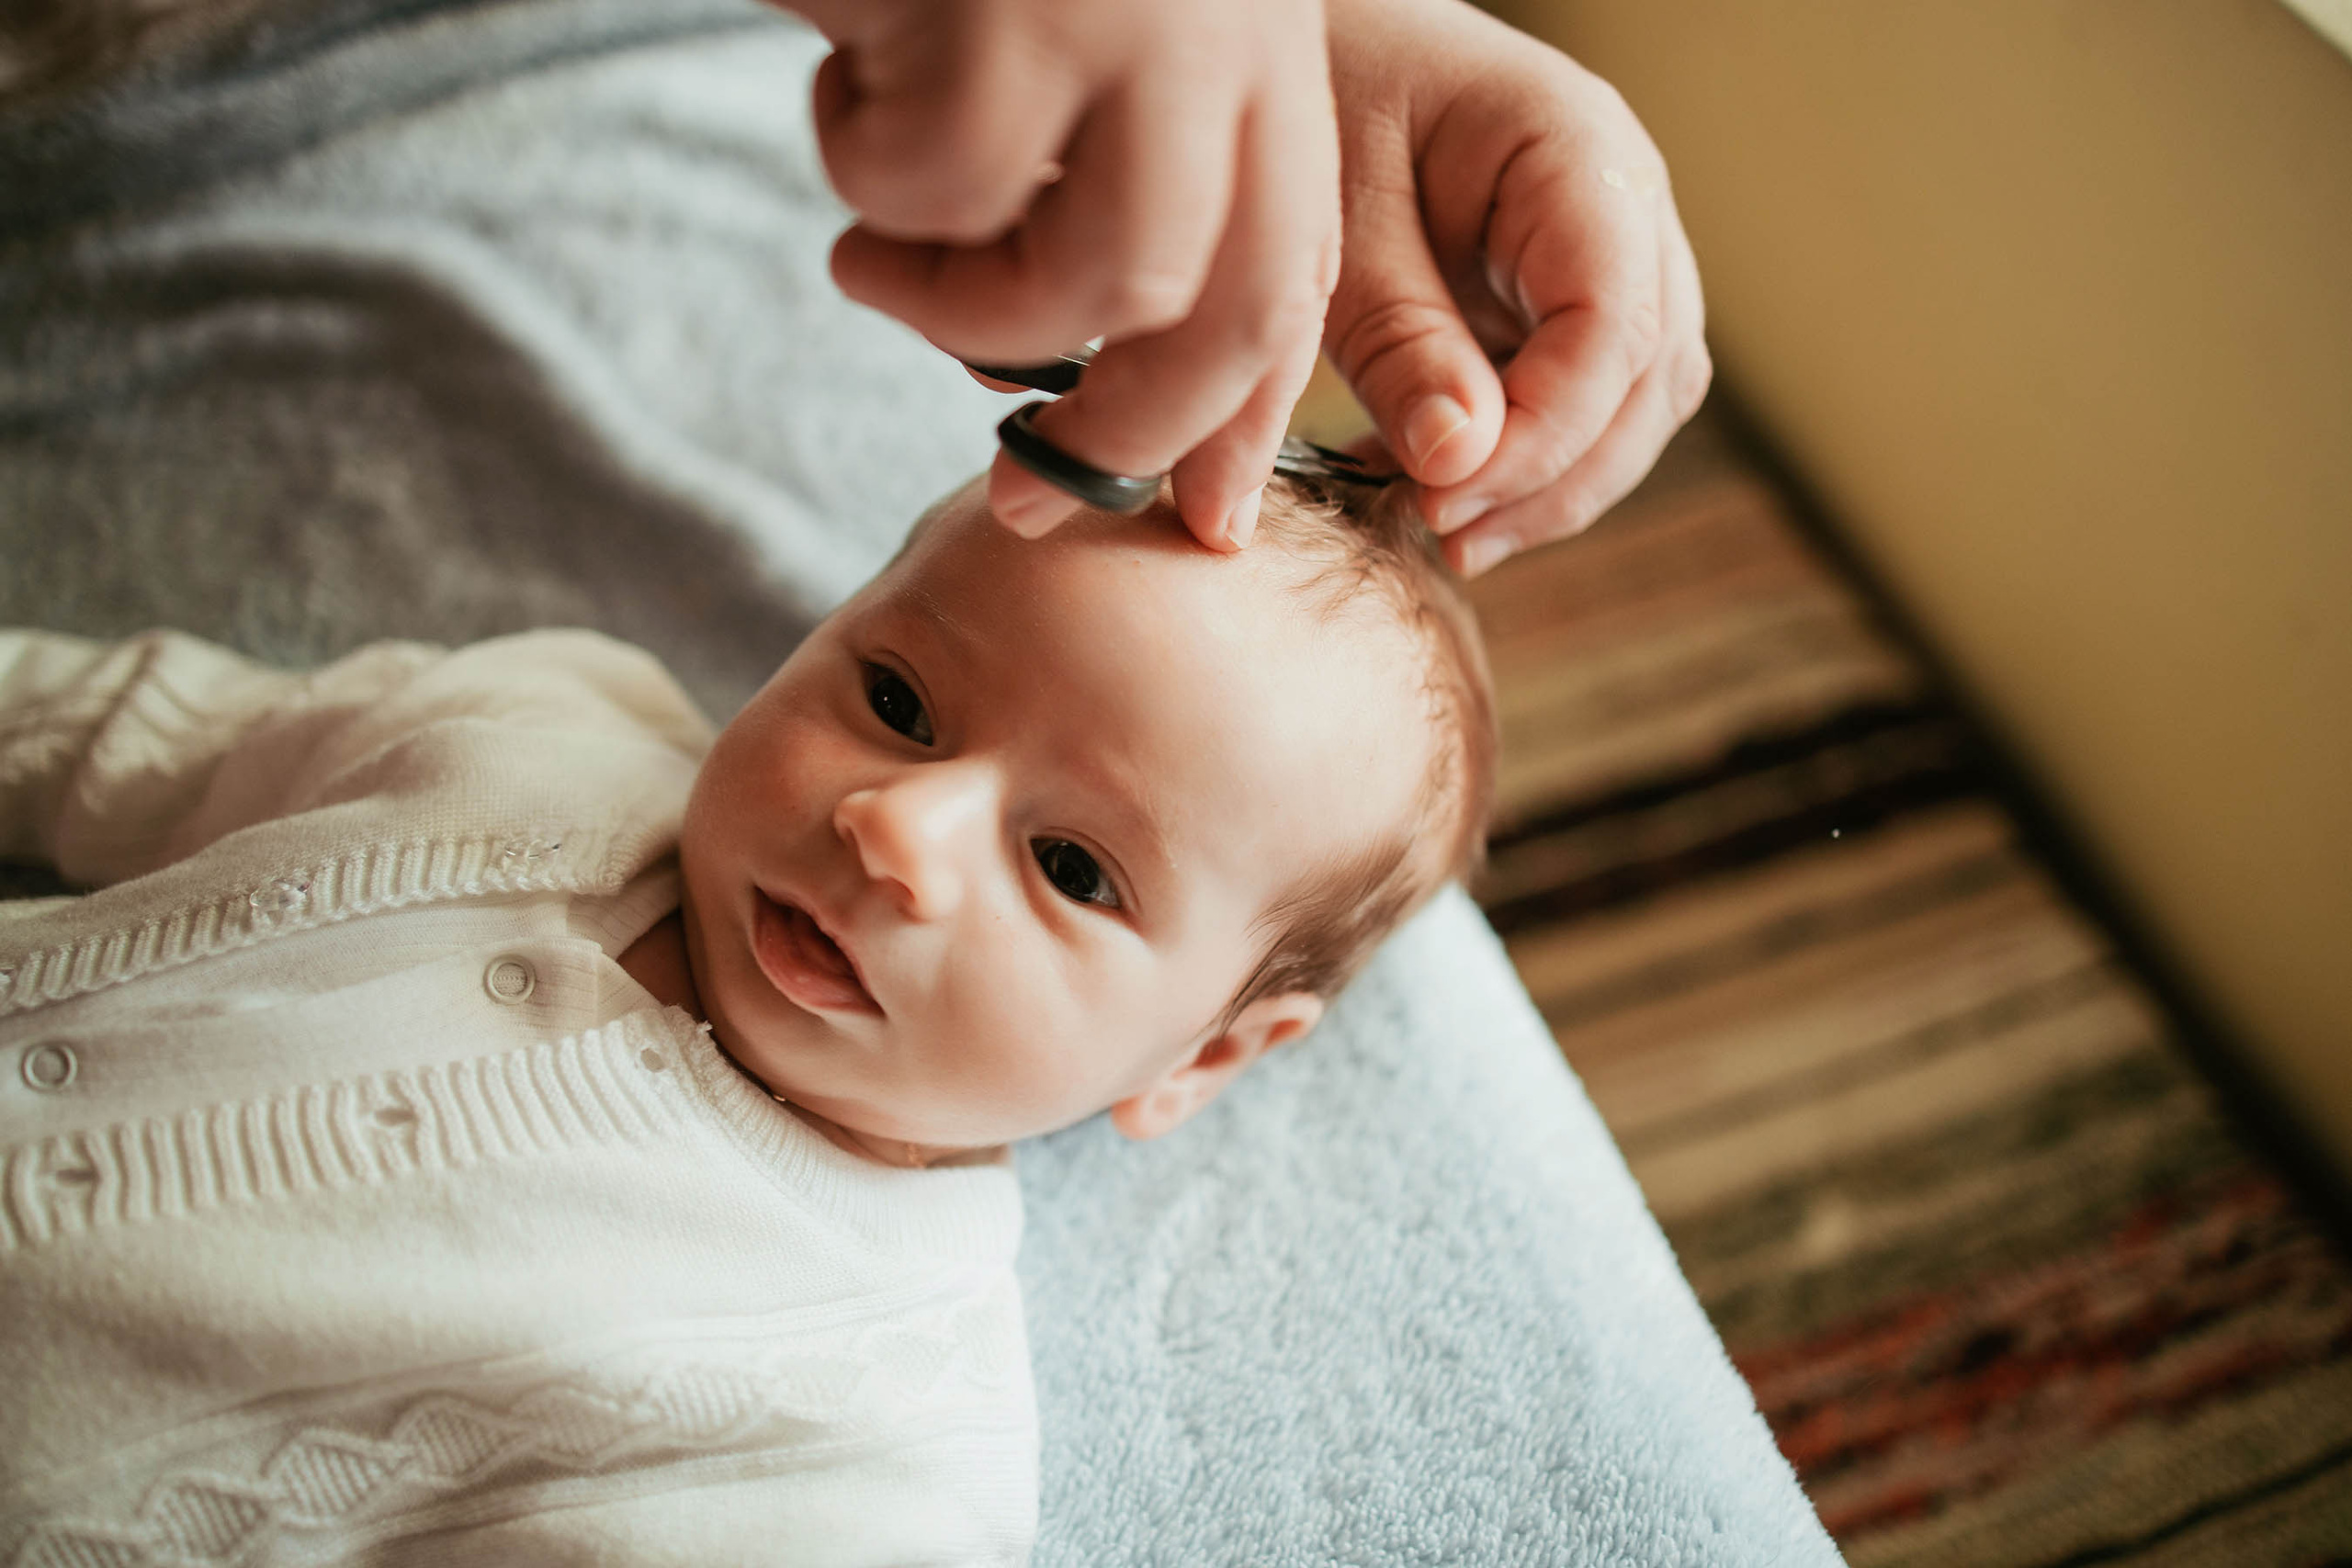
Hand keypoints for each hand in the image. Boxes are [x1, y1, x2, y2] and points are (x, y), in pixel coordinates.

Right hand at [782, 0, 1339, 550]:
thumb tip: (1085, 382)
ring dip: (964, 307)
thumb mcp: (1061, 52)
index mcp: (1257, 48)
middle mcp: (1232, 32)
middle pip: (1226, 309)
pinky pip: (943, 181)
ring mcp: (1142, 17)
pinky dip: (869, 168)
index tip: (1209, 520)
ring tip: (869, 256)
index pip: (1292, 273)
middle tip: (1021, 492)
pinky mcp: (1021, 0)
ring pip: (1096, 274)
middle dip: (1122, 430)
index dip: (1251, 415)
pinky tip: (841, 81)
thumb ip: (1101, 180)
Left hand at [1322, 0, 1709, 573]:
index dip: (1544, 436)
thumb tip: (1459, 466)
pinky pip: (1588, 394)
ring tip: (1446, 530)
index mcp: (1580, 151)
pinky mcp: (1570, 292)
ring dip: (1554, 483)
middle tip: (1444, 534)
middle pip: (1652, 378)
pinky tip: (1438, 488)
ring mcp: (1612, 248)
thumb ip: (1396, 337)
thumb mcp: (1337, 216)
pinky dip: (1526, 457)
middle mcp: (1625, 200)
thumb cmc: (1322, 94)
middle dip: (1558, 478)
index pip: (1616, 326)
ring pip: (1639, 400)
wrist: (1309, 40)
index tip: (1442, 498)